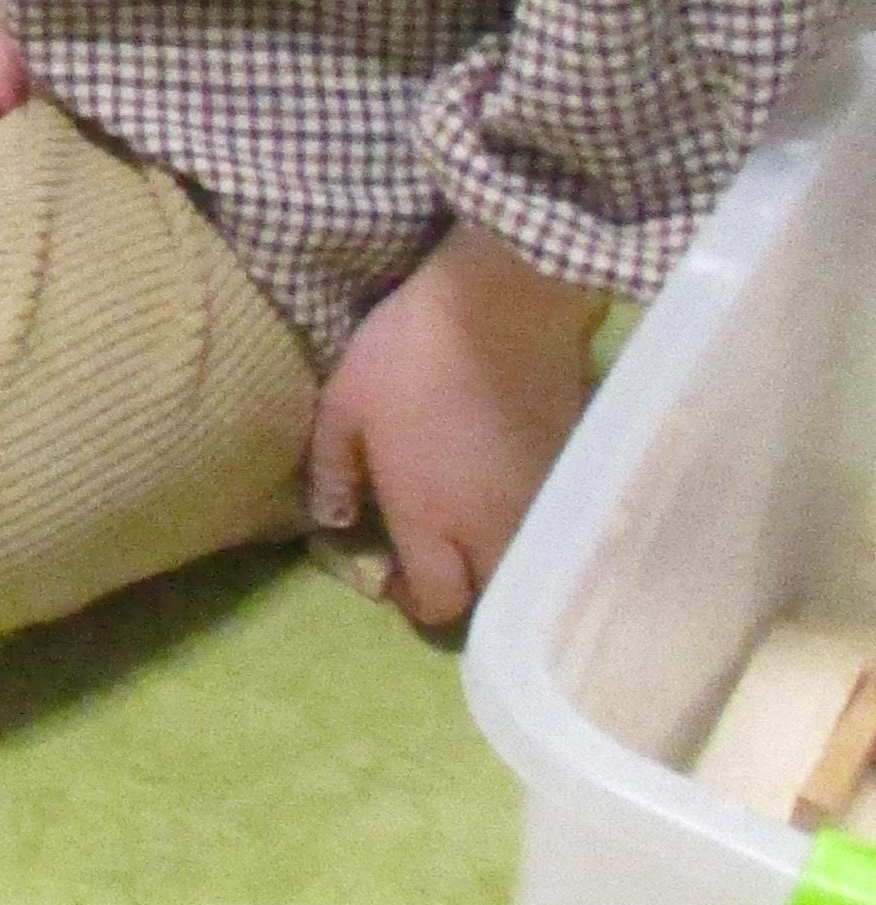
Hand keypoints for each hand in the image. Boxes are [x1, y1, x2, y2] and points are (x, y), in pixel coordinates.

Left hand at [305, 219, 598, 630]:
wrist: (501, 300)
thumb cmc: (410, 353)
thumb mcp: (345, 406)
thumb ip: (334, 472)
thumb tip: (333, 522)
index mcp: (436, 522)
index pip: (437, 604)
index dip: (411, 600)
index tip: (389, 571)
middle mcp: (498, 529)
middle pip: (489, 597)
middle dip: (460, 587)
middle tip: (430, 551)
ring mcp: (542, 501)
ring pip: (523, 560)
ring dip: (494, 554)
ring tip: (464, 517)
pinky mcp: (571, 467)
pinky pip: (548, 516)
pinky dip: (524, 515)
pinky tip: (499, 478)